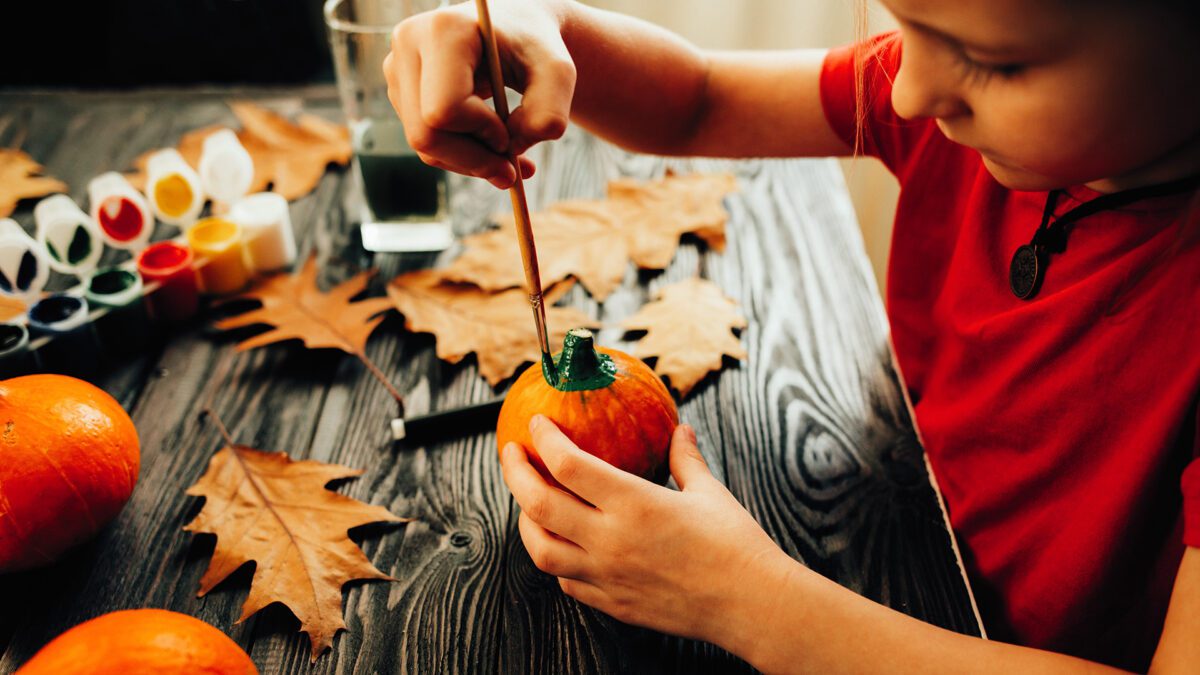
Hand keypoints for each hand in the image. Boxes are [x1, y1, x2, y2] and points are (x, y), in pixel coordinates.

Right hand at [382, 0, 575, 188]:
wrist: (516, 30)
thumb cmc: (535, 47)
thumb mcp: (558, 73)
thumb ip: (549, 113)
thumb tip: (511, 151)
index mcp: (444, 30)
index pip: (444, 109)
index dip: (481, 133)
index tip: (511, 133)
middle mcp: (408, 44)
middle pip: (425, 133)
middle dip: (472, 159)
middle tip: (510, 172)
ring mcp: (397, 68)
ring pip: (423, 144)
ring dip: (469, 161)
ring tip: (508, 156)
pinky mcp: (400, 88)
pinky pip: (425, 141)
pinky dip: (459, 155)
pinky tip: (488, 146)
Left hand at [499, 414, 790, 645]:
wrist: (751, 605)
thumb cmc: (735, 546)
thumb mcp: (709, 492)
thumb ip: (685, 458)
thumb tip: (680, 430)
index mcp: (634, 504)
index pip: (568, 464)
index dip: (544, 439)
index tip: (536, 423)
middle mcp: (611, 540)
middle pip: (538, 503)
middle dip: (515, 473)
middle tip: (511, 453)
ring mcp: (607, 576)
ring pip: (541, 549)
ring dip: (526, 521)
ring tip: (528, 503)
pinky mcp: (612, 603)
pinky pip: (568, 581)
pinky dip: (557, 559)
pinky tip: (565, 545)